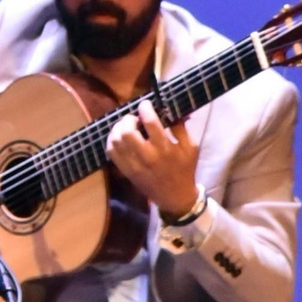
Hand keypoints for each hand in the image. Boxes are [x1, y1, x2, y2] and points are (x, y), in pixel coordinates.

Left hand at [106, 99, 199, 221]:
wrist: (175, 197)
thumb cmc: (185, 169)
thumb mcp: (190, 147)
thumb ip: (181, 127)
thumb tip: (170, 109)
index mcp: (165, 148)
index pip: (150, 122)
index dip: (145, 108)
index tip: (145, 104)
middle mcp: (147, 156)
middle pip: (127, 131)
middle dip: (129, 119)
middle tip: (134, 119)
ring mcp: (134, 165)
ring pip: (116, 141)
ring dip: (119, 128)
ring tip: (126, 127)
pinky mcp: (126, 171)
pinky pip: (111, 152)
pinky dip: (112, 140)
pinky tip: (119, 137)